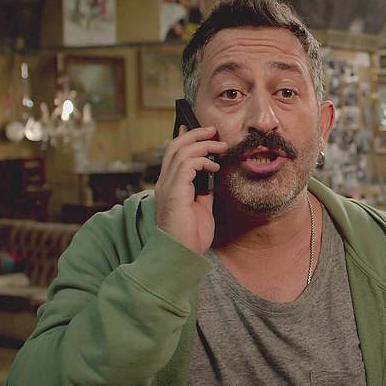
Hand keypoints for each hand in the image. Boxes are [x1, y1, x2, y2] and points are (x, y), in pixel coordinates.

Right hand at [155, 125, 228, 253]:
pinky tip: (214, 167)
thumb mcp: (201, 209)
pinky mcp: (174, 192)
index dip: (186, 138)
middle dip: (195, 134)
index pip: (174, 154)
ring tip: (220, 145)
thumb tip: (211, 177)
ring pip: (180, 151)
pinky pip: (186, 165)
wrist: (181, 255)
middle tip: (213, 130)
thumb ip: (203, 191)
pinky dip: (202, 160)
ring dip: (203, 144)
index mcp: (170, 186)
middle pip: (175, 146)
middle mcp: (165, 183)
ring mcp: (168, 187)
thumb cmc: (190, 236)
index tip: (202, 131)